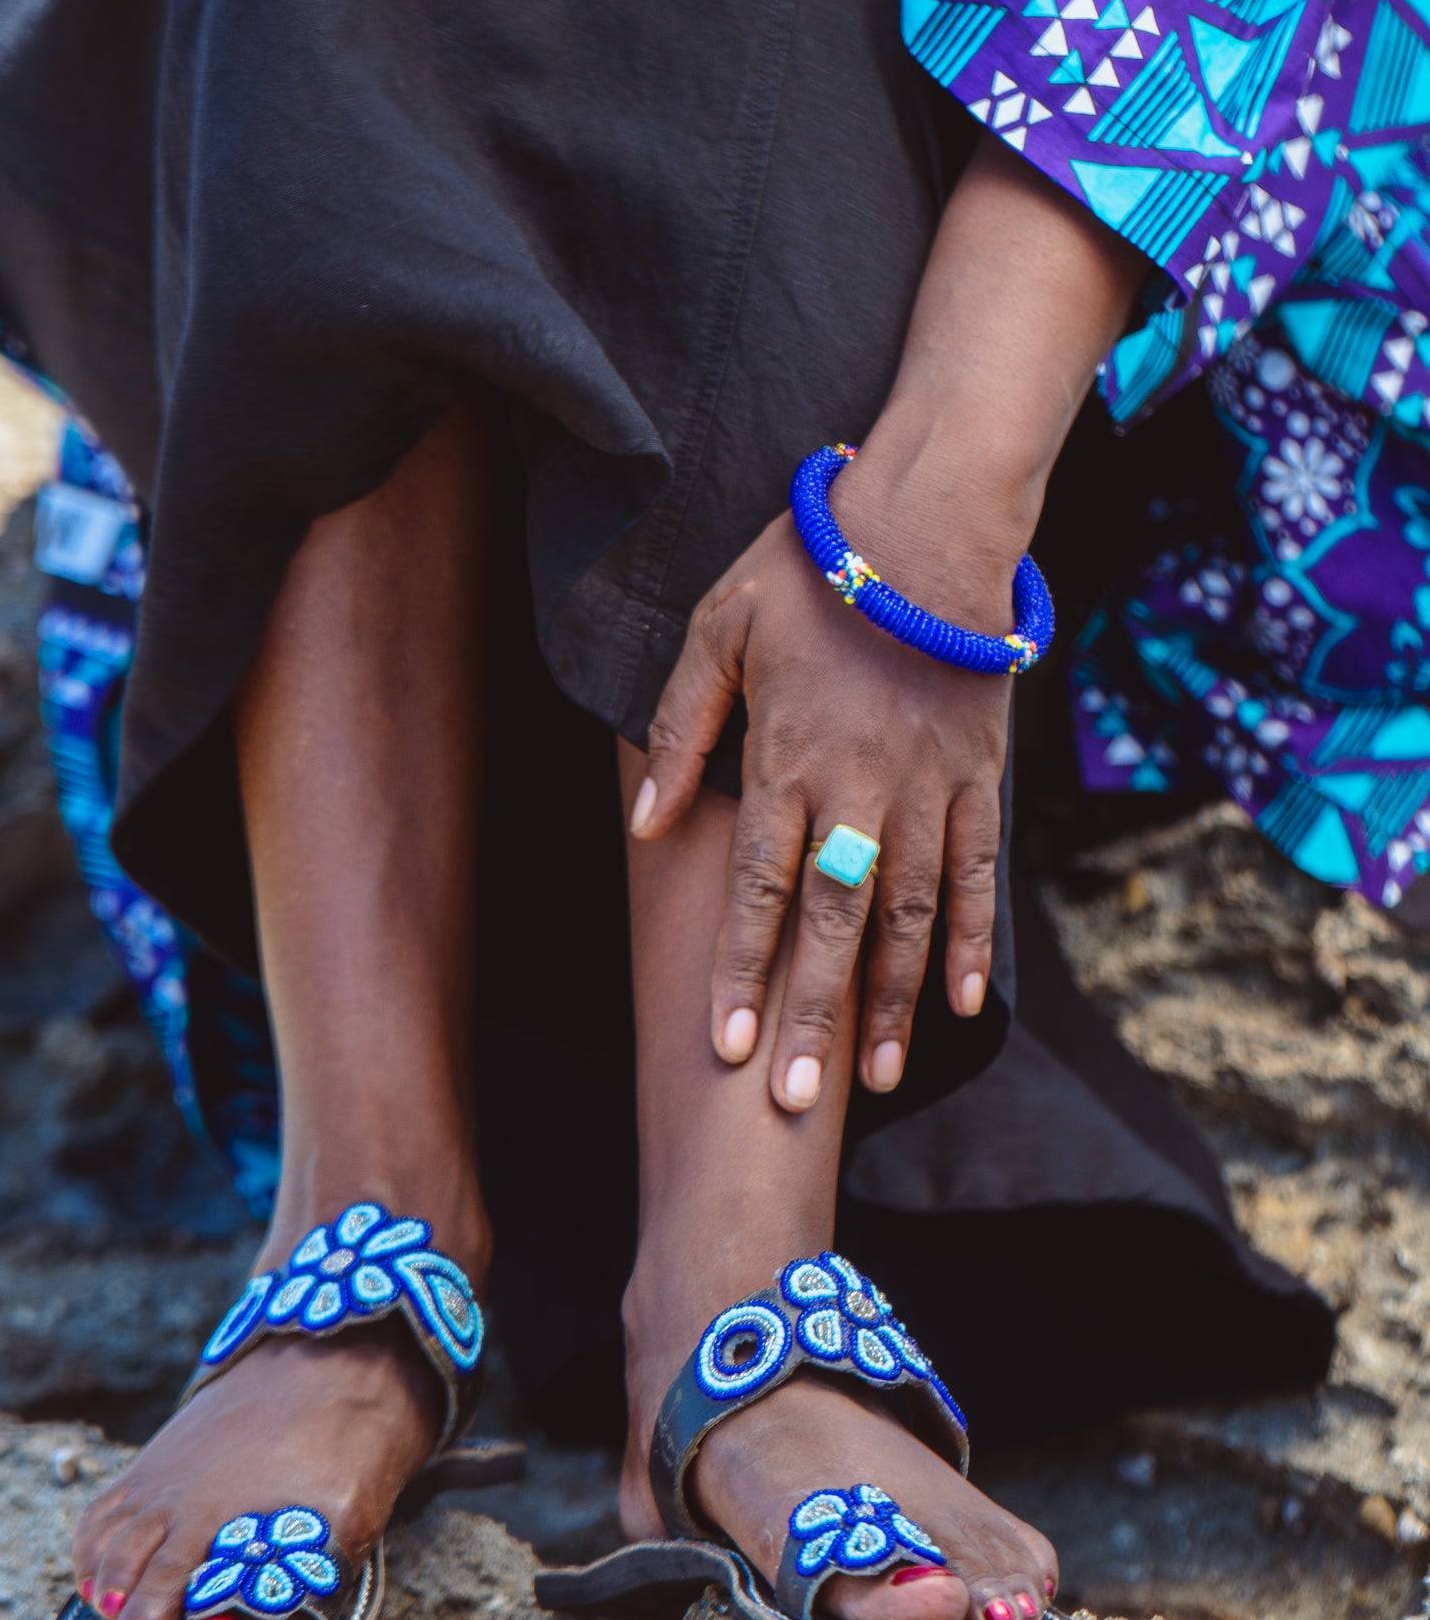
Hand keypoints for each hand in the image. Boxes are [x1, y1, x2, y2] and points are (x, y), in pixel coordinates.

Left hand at [628, 444, 1033, 1109]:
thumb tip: (642, 820)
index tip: (724, 1048)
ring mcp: (926, 789)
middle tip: (793, 1100)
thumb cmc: (809, 571)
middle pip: (831, 924)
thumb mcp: (716, 631)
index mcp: (786, 760)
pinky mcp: (977, 777)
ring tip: (876, 1076)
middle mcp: (858, 789)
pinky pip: (976, 873)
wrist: (929, 520)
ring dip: (891, 1001)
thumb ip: (680, 728)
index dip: (739, 970)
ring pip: (908, 915)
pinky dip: (969, 940)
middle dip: (811, 1016)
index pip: (755, 888)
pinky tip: (958, 1004)